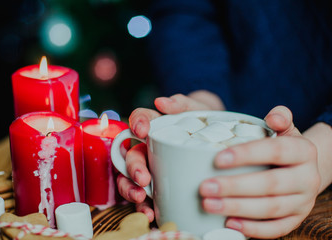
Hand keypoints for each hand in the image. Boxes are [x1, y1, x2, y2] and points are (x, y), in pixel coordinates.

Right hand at [117, 92, 223, 220]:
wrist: (221, 139)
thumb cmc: (205, 123)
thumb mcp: (198, 111)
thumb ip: (182, 103)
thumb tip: (162, 102)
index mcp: (157, 126)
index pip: (138, 119)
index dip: (136, 123)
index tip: (142, 131)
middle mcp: (149, 147)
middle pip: (131, 155)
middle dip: (133, 168)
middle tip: (143, 179)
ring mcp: (152, 167)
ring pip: (130, 178)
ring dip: (131, 189)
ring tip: (141, 198)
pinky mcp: (158, 185)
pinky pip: (145, 196)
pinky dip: (144, 206)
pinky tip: (151, 213)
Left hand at [199, 106, 320, 238]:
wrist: (302, 170)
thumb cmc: (282, 147)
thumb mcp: (283, 129)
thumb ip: (279, 117)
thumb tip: (275, 115)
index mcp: (303, 151)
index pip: (275, 150)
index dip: (247, 154)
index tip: (217, 159)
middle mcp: (308, 177)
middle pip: (270, 184)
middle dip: (235, 186)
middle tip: (204, 187)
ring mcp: (304, 201)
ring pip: (271, 208)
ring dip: (237, 208)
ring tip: (208, 204)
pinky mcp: (296, 219)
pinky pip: (276, 229)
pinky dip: (252, 229)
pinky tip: (229, 223)